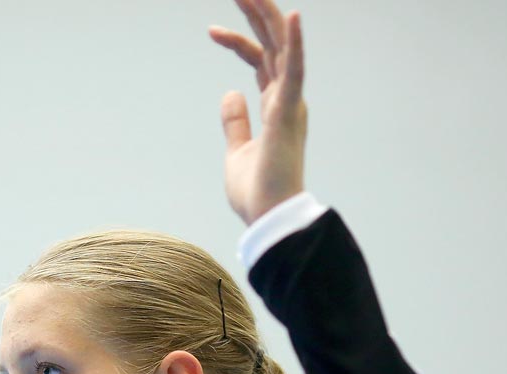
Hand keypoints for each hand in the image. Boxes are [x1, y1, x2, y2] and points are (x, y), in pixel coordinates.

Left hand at [208, 0, 305, 226]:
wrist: (267, 219)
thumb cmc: (256, 193)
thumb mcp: (237, 152)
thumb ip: (235, 122)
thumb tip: (228, 94)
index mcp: (276, 106)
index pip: (258, 60)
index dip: (237, 41)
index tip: (211, 30)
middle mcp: (287, 98)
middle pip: (272, 43)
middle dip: (256, 13)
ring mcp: (290, 103)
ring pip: (282, 46)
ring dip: (268, 15)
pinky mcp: (289, 112)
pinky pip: (295, 70)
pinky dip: (295, 43)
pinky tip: (292, 15)